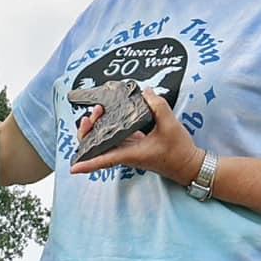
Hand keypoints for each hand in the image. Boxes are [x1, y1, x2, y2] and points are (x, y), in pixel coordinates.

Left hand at [70, 87, 206, 186]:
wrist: (187, 164)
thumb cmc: (178, 150)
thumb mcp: (170, 126)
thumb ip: (158, 106)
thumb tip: (146, 93)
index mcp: (131, 154)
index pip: (105, 160)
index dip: (88, 164)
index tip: (73, 168)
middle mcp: (125, 154)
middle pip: (97, 148)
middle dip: (88, 132)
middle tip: (93, 113)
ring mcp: (127, 150)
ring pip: (103, 142)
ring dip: (96, 128)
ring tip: (99, 110)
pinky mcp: (132, 146)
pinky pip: (113, 137)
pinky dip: (107, 127)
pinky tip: (109, 113)